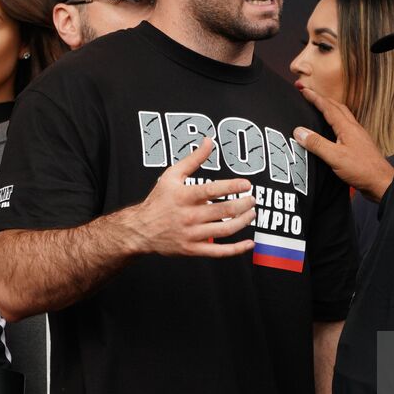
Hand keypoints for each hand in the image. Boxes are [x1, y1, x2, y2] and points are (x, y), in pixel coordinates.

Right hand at [128, 137, 256, 257]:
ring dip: (243, 222)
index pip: (212, 190)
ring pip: (225, 230)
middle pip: (223, 211)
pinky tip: (249, 242)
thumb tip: (209, 141)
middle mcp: (189, 216)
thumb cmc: (158, 200)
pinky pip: (218, 252)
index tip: (247, 184)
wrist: (140, 229)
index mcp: (184, 196)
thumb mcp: (171, 175)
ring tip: (251, 213)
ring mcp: (192, 234)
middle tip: (253, 199)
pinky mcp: (193, 249)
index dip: (232, 186)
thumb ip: (193, 159)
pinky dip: (236, 249)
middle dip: (243, 204)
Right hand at [293, 87, 393, 202]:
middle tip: (310, 95)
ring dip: (331, 108)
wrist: (381, 183)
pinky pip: (346, 126)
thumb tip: (299, 131)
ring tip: (321, 107)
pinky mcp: (360, 145)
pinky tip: (334, 129)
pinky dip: (337, 121)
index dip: (315, 98)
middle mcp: (354, 128)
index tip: (303, 90)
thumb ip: (317, 144)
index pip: (328, 107)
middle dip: (323, 99)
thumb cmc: (361, 170)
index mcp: (347, 128)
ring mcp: (358, 136)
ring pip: (344, 116)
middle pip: (337, 107)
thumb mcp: (335, 157)